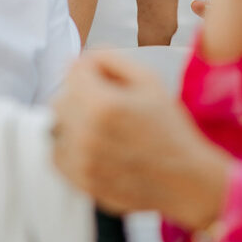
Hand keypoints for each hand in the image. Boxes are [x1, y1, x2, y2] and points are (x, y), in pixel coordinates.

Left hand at [51, 52, 229, 229]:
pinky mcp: (81, 182)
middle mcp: (87, 134)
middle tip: (108, 107)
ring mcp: (82, 162)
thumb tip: (77, 59)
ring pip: (57, 127)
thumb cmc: (169, 128)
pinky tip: (95, 147)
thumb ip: (109, 59)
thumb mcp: (149, 80)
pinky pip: (56, 155)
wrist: (184, 178)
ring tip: (103, 129)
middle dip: (81, 96)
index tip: (109, 84)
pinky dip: (70, 148)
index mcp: (103, 104)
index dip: (92, 72)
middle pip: (61, 99)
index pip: (73, 71)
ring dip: (74, 122)